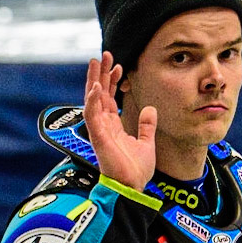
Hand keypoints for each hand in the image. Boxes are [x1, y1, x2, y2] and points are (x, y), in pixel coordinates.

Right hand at [83, 51, 155, 191]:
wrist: (132, 187)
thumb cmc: (135, 170)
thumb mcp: (146, 142)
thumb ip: (146, 125)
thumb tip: (150, 109)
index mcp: (113, 125)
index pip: (110, 98)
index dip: (112, 81)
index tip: (118, 66)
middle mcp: (103, 125)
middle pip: (99, 94)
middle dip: (100, 74)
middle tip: (103, 55)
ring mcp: (99, 130)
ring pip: (92, 99)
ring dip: (94, 80)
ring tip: (95, 62)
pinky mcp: (98, 137)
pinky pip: (92, 115)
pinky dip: (93, 101)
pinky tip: (96, 87)